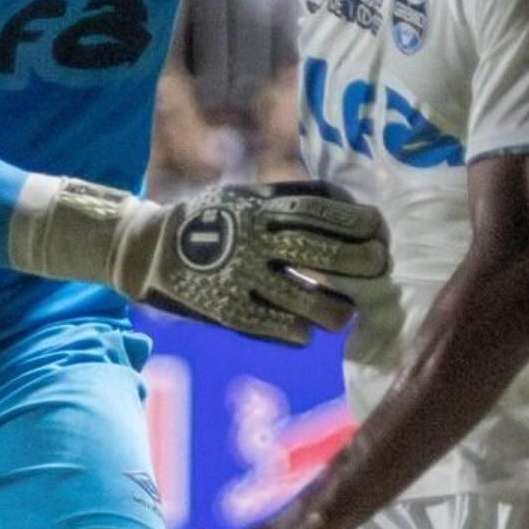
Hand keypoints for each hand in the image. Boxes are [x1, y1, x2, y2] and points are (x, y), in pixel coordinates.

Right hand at [129, 180, 389, 345]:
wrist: (149, 248)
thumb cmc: (214, 219)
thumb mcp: (248, 195)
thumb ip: (293, 197)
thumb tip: (350, 204)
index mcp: (259, 208)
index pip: (318, 211)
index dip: (354, 221)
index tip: (378, 230)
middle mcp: (252, 240)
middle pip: (317, 252)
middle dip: (356, 262)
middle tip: (379, 268)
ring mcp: (239, 276)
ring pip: (300, 296)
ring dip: (332, 308)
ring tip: (345, 314)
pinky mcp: (225, 308)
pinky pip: (270, 324)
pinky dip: (294, 331)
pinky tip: (306, 333)